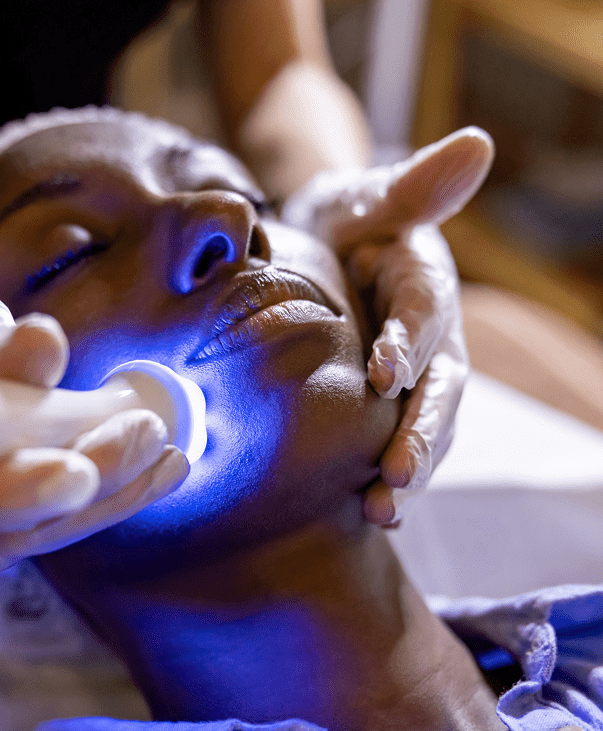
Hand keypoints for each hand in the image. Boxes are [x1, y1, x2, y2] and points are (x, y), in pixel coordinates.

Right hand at [0, 232, 187, 573]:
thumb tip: (45, 342)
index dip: (6, 488)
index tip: (78, 471)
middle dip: (84, 487)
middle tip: (149, 438)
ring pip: (22, 538)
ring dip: (105, 499)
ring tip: (164, 455)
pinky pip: (32, 537)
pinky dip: (95, 507)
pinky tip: (147, 474)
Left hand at [282, 128, 493, 525]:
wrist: (325, 251)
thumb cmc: (346, 220)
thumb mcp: (370, 197)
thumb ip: (412, 185)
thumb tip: (476, 145)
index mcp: (426, 281)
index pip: (426, 311)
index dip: (411, 340)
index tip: (385, 374)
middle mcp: (434, 335)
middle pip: (440, 388)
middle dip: (421, 433)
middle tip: (396, 476)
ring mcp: (418, 375)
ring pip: (428, 427)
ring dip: (410, 471)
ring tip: (383, 512)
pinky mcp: (394, 403)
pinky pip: (400, 442)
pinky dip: (391, 478)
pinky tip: (372, 515)